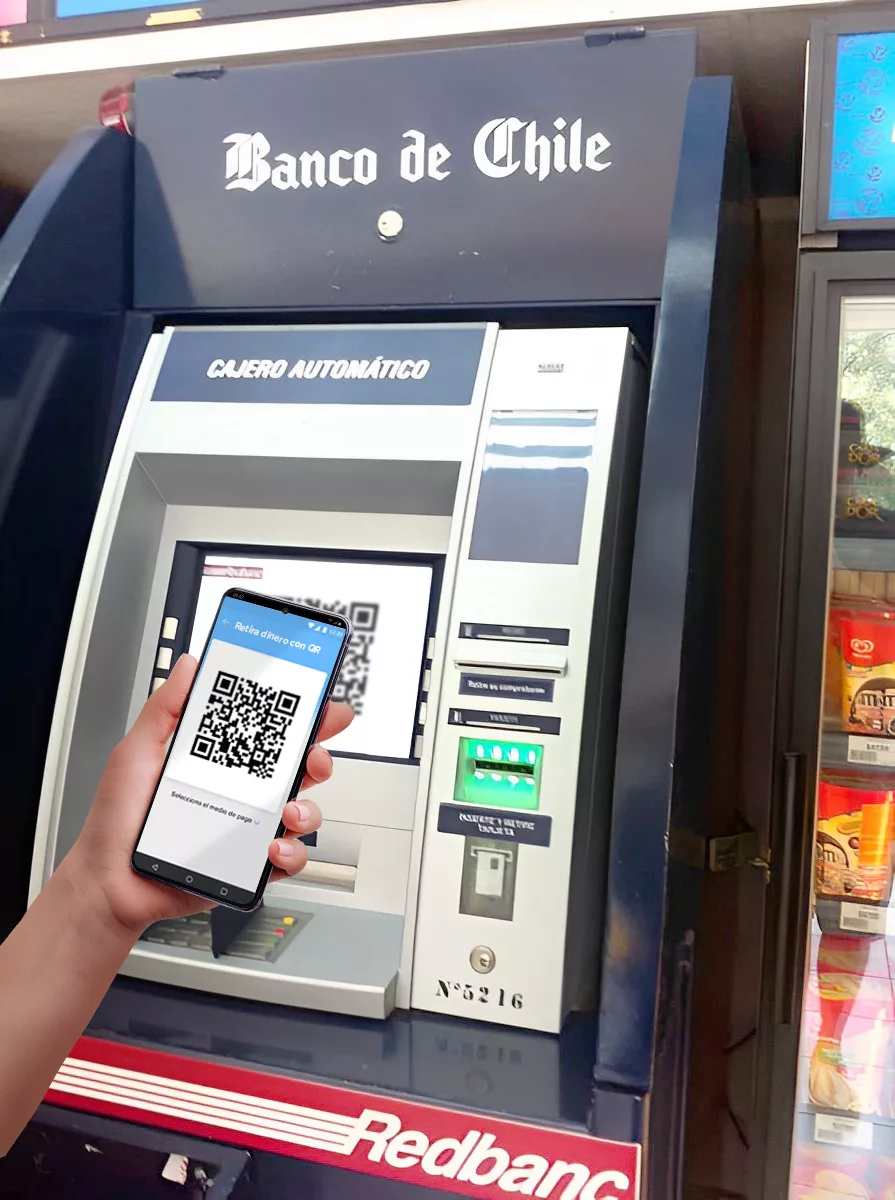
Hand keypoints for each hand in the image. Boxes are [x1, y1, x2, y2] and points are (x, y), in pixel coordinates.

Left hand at [60, 654, 353, 937]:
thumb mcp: (137, 752)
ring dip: (308, 809)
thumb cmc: (117, 820)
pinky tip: (271, 847)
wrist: (109, 881)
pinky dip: (291, 852)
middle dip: (319, 756)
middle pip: (298, 768)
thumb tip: (189, 667)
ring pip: (303, 812)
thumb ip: (165, 708)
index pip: (268, 732)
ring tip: (287, 811)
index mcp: (219, 761)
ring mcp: (247, 827)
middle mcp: (239, 792)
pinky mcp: (248, 864)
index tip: (318, 706)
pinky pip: (288, 858)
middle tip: (313, 757)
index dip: (300, 717)